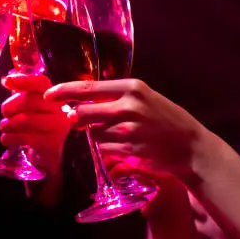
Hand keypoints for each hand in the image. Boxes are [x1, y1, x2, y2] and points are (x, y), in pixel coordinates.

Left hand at [0, 73, 69, 174]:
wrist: (47, 156)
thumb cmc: (36, 126)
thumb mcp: (29, 107)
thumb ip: (20, 92)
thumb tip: (7, 80)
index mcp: (54, 96)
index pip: (41, 82)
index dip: (24, 80)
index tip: (7, 82)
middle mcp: (60, 109)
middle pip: (30, 100)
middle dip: (10, 106)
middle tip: (4, 113)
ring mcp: (58, 127)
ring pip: (25, 120)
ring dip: (7, 124)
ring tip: (3, 127)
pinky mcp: (51, 144)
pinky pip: (25, 138)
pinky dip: (9, 138)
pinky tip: (6, 139)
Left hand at [44, 78, 206, 178]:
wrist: (191, 147)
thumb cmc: (166, 118)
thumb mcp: (144, 98)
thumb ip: (115, 97)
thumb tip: (79, 101)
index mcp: (132, 87)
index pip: (88, 87)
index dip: (64, 91)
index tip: (49, 94)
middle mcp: (129, 106)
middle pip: (83, 112)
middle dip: (76, 118)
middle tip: (77, 119)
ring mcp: (129, 130)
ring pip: (92, 133)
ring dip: (96, 135)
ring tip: (116, 134)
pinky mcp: (129, 150)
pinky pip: (104, 149)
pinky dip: (107, 149)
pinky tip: (123, 146)